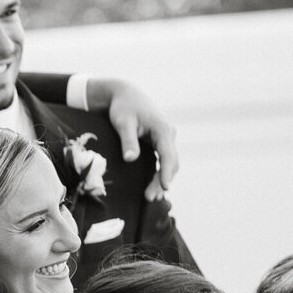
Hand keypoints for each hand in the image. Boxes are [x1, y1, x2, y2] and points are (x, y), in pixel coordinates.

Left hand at [89, 76, 178, 198]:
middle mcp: (168, 134)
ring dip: (162, 179)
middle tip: (151, 198)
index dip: (166, 173)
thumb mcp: (123, 123)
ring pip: (169, 162)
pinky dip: (160, 172)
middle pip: (170, 162)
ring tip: (153, 197)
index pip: (168, 155)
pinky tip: (154, 186)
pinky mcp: (160, 142)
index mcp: (163, 129)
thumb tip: (131, 159)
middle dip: (162, 181)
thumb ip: (128, 141)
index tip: (164, 187)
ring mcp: (166, 138)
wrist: (125, 94)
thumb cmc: (123, 107)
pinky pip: (163, 160)